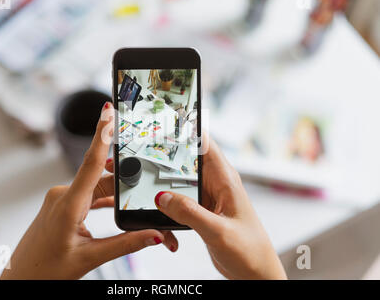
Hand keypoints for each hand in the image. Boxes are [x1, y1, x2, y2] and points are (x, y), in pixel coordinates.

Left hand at [0, 102, 176, 279]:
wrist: (22, 281)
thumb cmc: (46, 271)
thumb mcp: (89, 258)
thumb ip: (125, 244)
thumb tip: (154, 235)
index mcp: (68, 205)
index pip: (91, 163)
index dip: (102, 134)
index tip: (108, 112)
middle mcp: (63, 195)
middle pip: (102, 178)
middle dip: (126, 179)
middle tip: (148, 180)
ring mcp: (61, 199)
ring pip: (96, 187)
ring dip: (115, 192)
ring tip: (134, 200)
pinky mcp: (61, 204)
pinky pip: (88, 194)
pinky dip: (103, 198)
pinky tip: (116, 204)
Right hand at [154, 137, 286, 279]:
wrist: (254, 274)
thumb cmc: (250, 251)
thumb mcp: (218, 231)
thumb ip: (190, 213)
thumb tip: (162, 198)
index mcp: (225, 179)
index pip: (204, 142)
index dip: (186, 128)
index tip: (163, 122)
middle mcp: (215, 184)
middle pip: (185, 159)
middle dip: (164, 157)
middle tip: (142, 157)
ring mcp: (205, 197)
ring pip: (178, 180)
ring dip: (163, 186)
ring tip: (147, 191)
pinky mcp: (199, 211)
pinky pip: (177, 201)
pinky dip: (167, 208)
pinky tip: (165, 223)